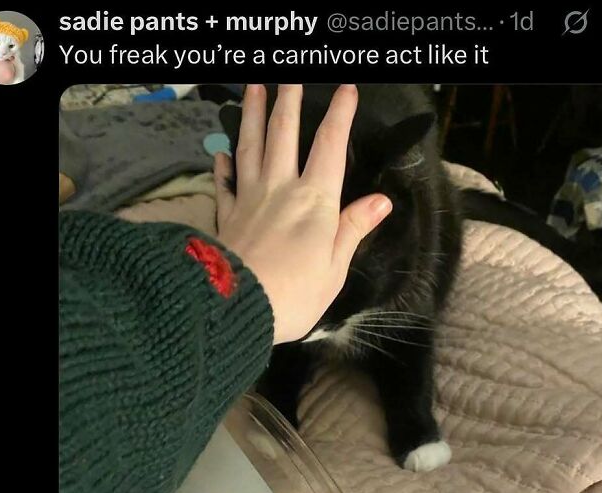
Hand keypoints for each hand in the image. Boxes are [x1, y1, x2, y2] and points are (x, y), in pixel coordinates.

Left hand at [215, 84, 391, 344]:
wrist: (238, 308)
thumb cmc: (294, 295)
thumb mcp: (335, 268)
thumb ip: (353, 229)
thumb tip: (380, 201)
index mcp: (315, 201)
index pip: (330, 146)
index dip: (340, 115)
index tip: (346, 89)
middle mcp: (280, 189)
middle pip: (283, 133)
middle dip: (288, 100)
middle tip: (288, 76)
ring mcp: (249, 199)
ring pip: (250, 146)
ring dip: (252, 114)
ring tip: (252, 87)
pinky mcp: (226, 217)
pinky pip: (224, 183)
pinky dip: (223, 164)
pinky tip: (220, 151)